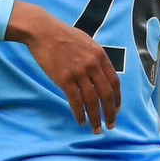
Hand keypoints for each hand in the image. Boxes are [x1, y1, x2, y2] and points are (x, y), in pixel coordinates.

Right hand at [5, 2, 120, 133]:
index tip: (116, 109)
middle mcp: (92, 65)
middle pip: (106, 94)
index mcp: (100, 55)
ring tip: (96, 129)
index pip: (114, 81)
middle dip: (110, 112)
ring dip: (95, 117)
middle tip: (111, 125)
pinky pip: (75, 100)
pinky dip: (79, 113)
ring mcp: (79, 72)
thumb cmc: (63, 35)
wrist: (43, 31)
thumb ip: (95, 58)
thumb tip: (100, 74)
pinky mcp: (64, 79)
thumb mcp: (86, 42)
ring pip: (92, 100)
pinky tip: (81, 121)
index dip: (117, 98)